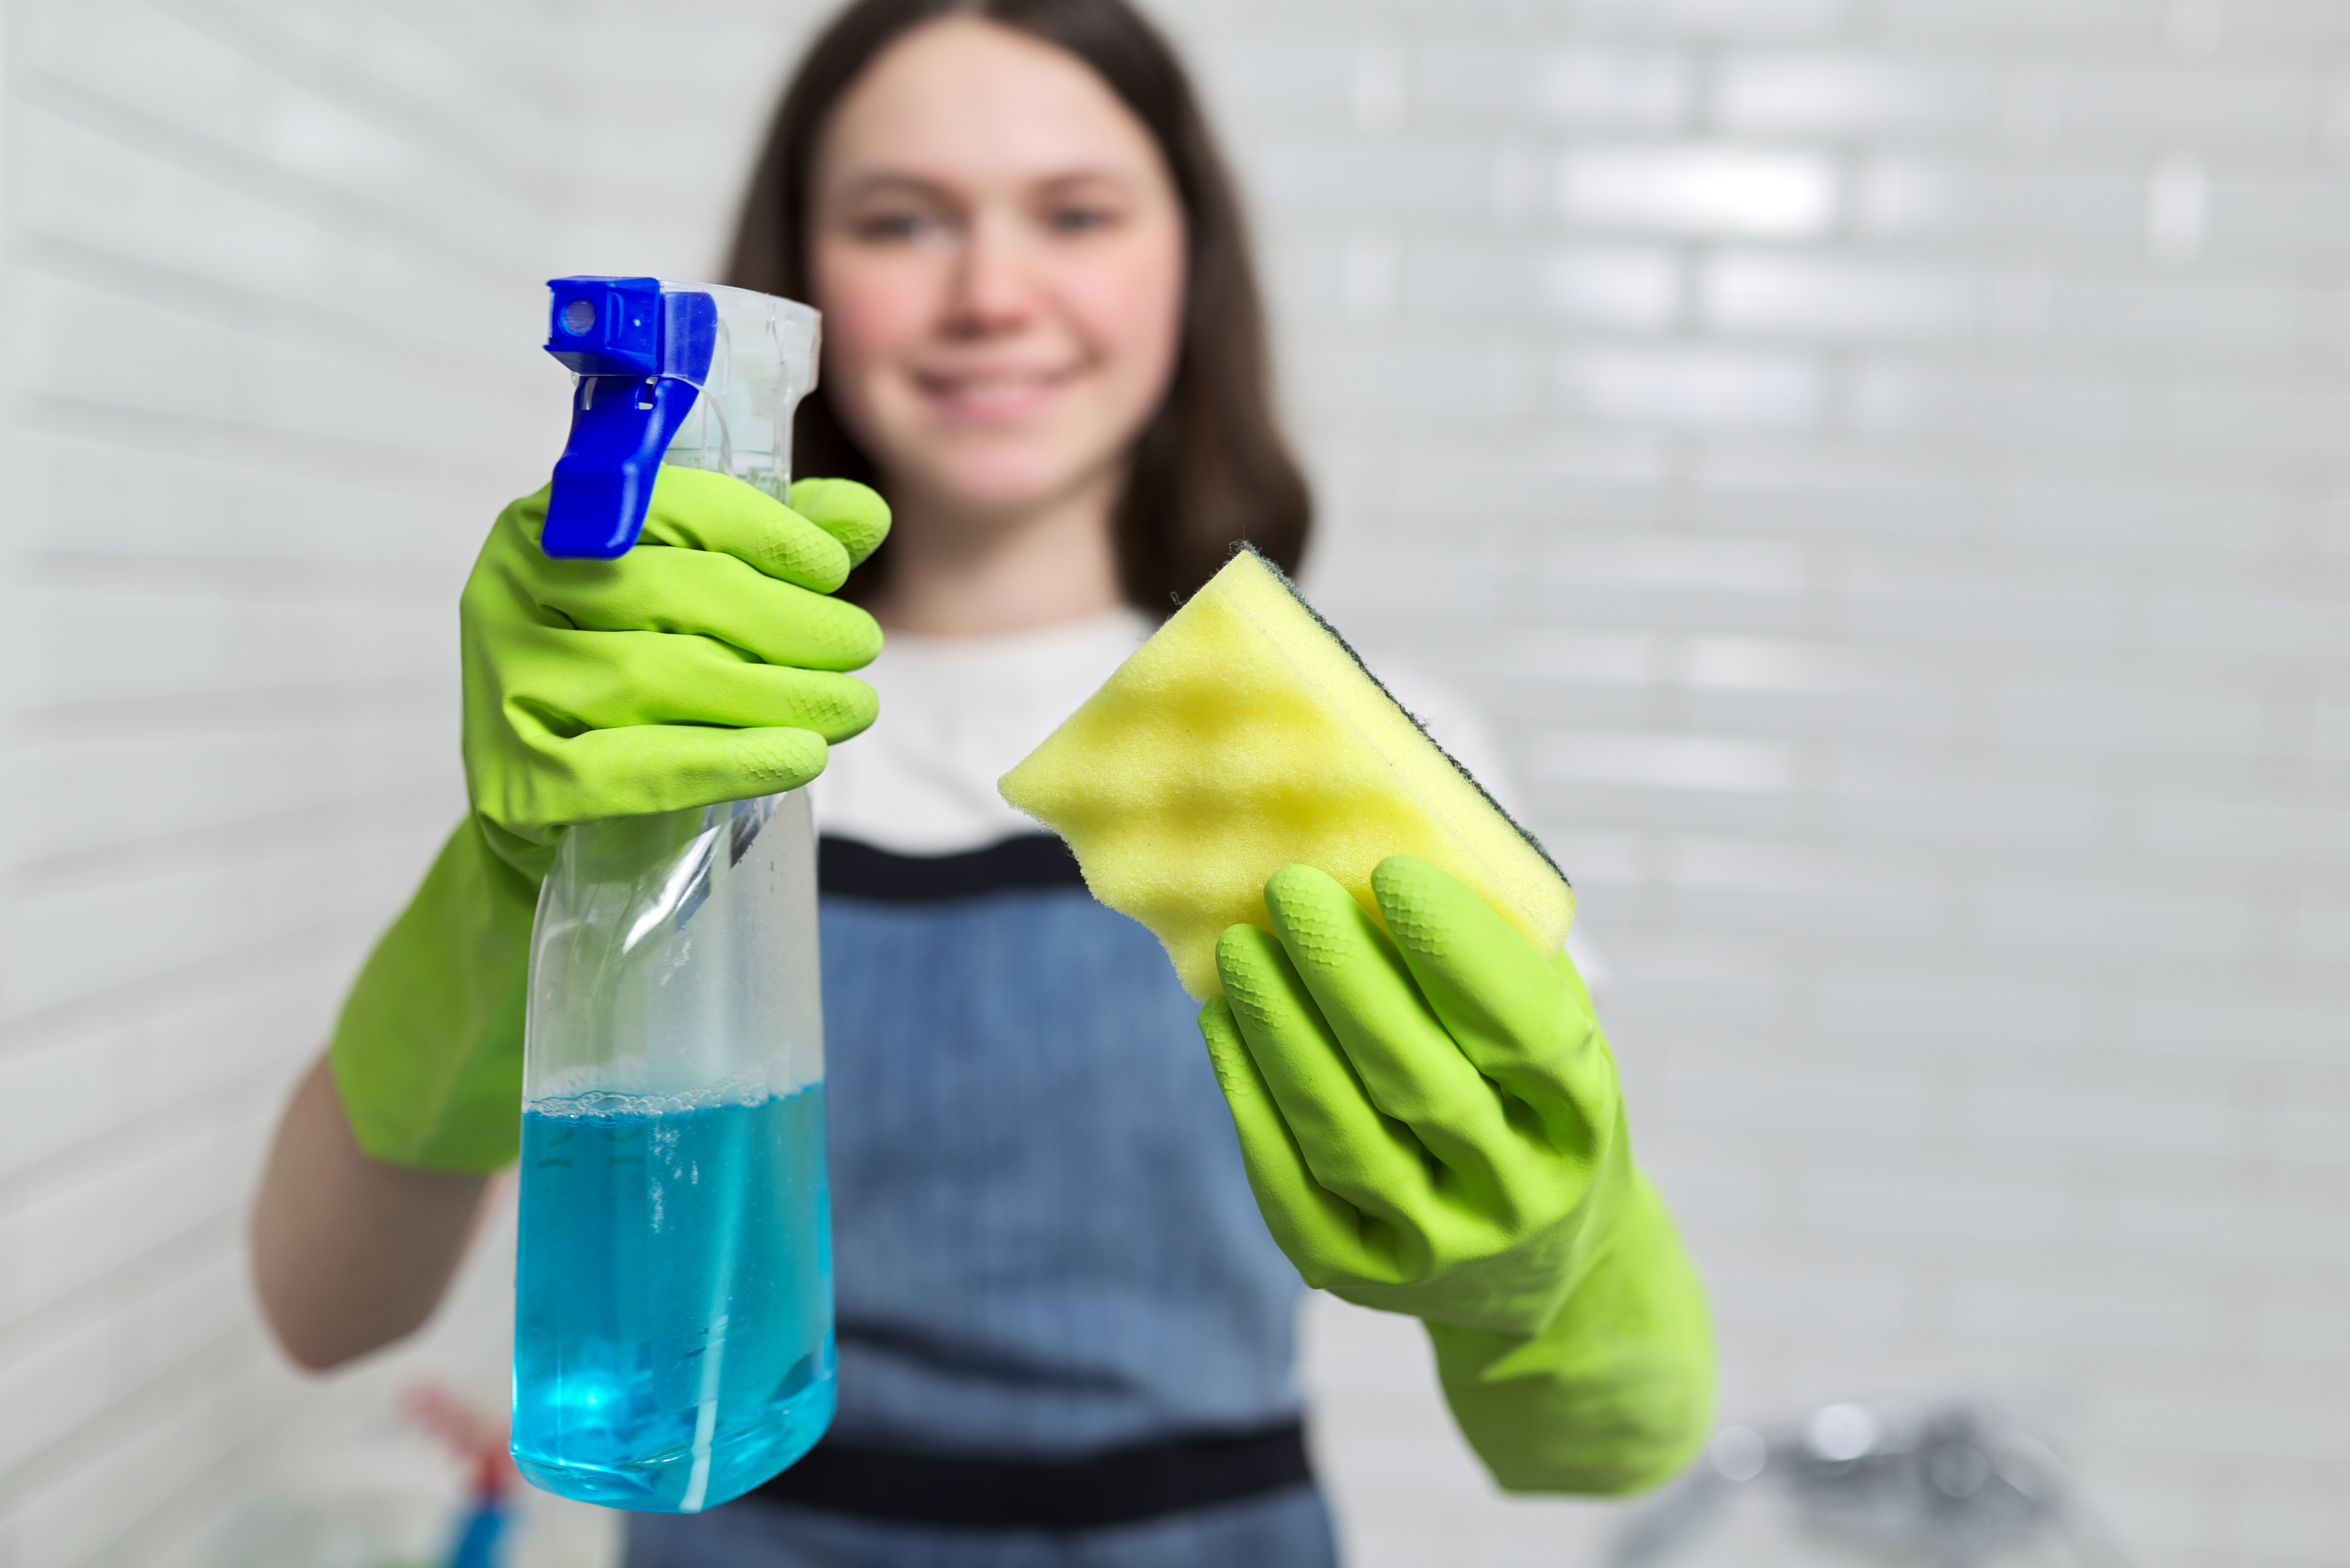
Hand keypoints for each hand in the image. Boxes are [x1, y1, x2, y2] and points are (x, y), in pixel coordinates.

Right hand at [328, 471, 888, 1173]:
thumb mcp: (698, 612)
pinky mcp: (512, 780)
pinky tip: (801, 759)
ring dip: (779, 692)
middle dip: (790, 621)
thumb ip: (773, 552)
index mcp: (548, 526)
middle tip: (863, 649)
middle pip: (675, 592)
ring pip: (663, 675)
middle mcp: (507, 593)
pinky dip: (730, 761)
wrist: (555, 821)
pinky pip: (636, 766)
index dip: (766, 533)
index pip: (670, 507)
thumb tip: (865, 514)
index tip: (837, 570)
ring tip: (854, 707)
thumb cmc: (638, 695)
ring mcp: (500, 687)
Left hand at [1198, 856, 1629, 1335]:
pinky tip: (1223, 1027)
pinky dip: (1250, 1103)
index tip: (1393, 872)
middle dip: (1347, 979)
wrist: (1543, 1274)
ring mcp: (1439, 1248)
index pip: (1526, 1033)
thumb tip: (1412, 850)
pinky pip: (1292, 1189)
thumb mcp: (1559, 1040)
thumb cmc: (1535, 1109)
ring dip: (1282, 1035)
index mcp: (1583, 1121)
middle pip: (1421, 1084)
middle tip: (1289, 891)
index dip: (1461, 953)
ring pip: (1346, 1137)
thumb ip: (1508, 959)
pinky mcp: (1360, 1277)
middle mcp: (1518, 1196)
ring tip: (1241, 950)